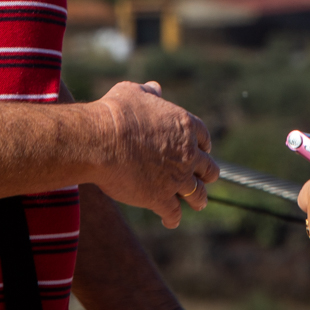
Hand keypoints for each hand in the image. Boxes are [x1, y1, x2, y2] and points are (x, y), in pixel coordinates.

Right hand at [87, 81, 218, 227]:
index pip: (204, 138)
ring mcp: (177, 178)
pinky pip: (173, 213)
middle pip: (207, 168)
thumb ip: (149, 93)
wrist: (101, 140)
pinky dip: (173, 218)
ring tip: (199, 204)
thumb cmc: (115, 112)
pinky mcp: (161, 198)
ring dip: (199, 199)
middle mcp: (187, 153)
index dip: (203, 146)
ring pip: (197, 194)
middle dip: (206, 174)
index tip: (202, 151)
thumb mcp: (133, 92)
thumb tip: (155, 88)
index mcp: (185, 126)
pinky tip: (170, 221)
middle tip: (205, 179)